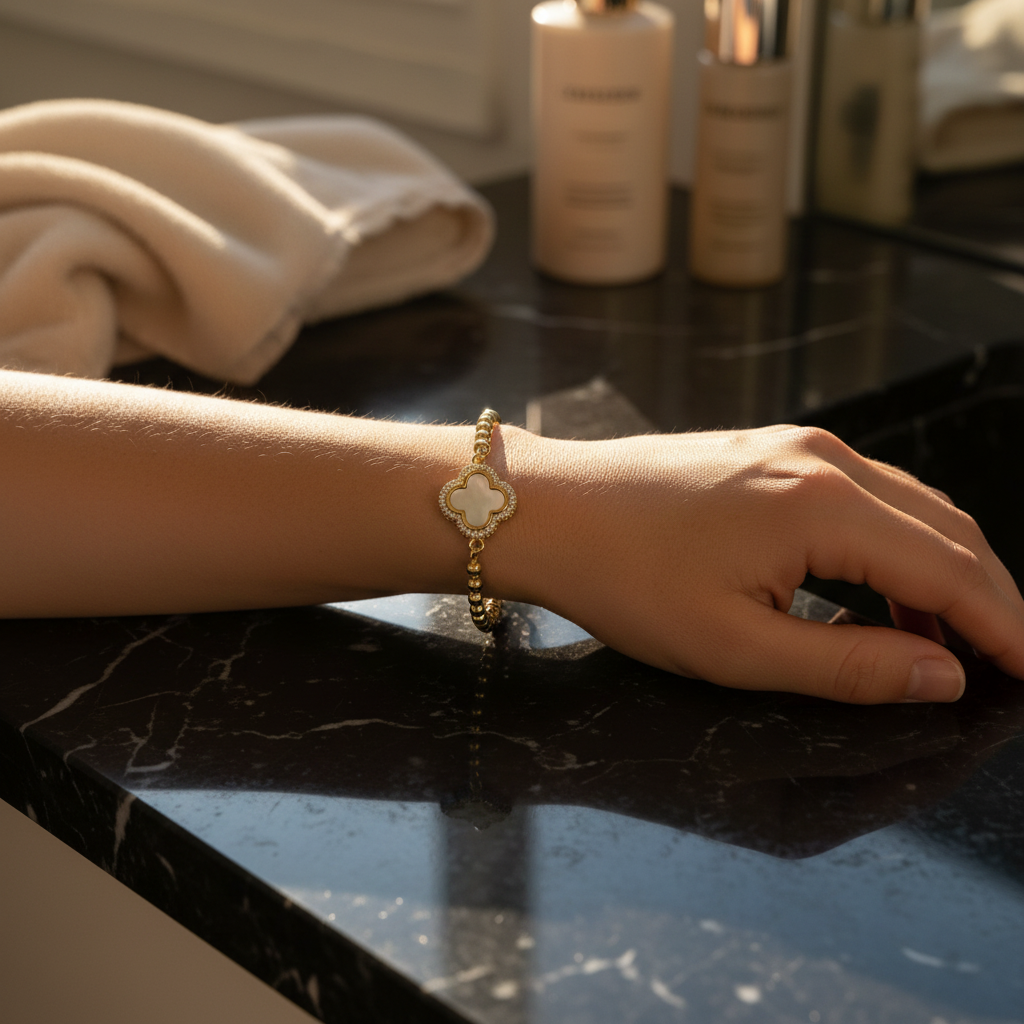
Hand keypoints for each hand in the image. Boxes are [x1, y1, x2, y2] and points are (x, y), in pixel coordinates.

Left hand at [501, 424, 1023, 703]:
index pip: (951, 572)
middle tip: (1010, 660)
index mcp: (825, 506)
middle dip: (990, 598)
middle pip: (947, 529)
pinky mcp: (771, 449)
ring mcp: (797, 446)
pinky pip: (864, 495)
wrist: (549, 508)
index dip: (1006, 628)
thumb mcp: (735, 646)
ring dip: (943, 571)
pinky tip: (885, 592)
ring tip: (953, 640)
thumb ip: (848, 666)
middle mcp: (825, 460)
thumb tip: (943, 677)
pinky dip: (894, 544)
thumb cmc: (625, 580)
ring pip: (910, 507)